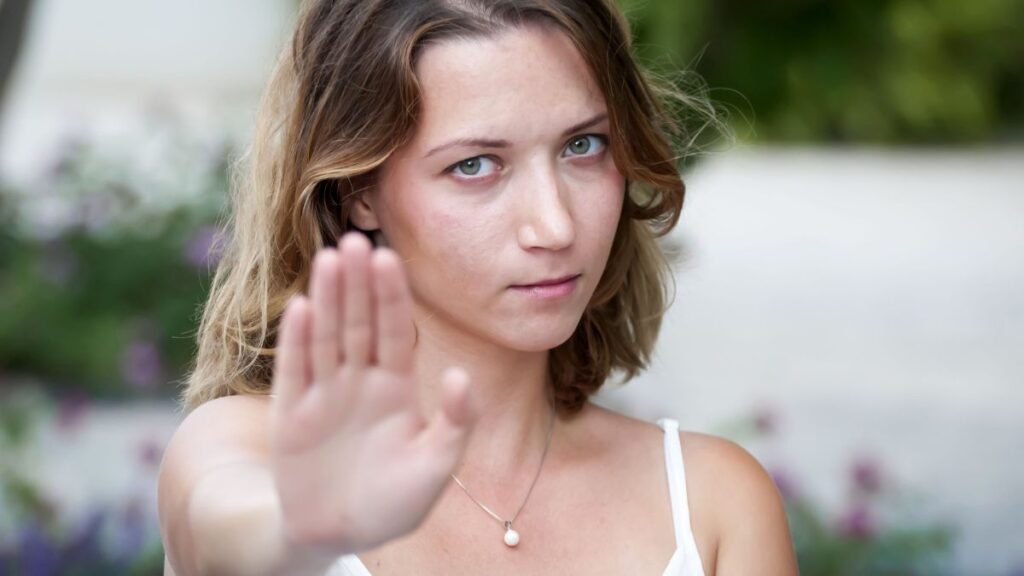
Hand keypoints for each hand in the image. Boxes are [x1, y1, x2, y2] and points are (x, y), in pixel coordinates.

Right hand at [269, 232, 476, 553]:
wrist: (339, 535)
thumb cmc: (394, 503)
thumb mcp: (435, 467)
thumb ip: (454, 423)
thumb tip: (464, 377)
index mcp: (396, 387)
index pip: (394, 330)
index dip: (391, 295)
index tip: (389, 256)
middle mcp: (359, 381)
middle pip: (358, 322)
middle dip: (358, 283)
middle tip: (355, 239)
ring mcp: (323, 393)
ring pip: (327, 336)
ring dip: (328, 298)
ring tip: (330, 258)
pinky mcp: (292, 413)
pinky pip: (295, 370)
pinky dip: (298, 341)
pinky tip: (302, 306)